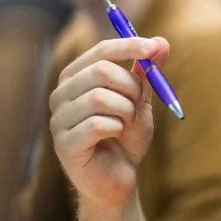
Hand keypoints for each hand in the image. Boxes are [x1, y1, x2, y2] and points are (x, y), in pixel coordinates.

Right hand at [49, 36, 169, 211]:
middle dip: (131, 87)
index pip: (100, 51)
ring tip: (127, 124)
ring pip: (101, 98)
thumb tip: (162, 41)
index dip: (128, 46)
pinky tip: (115, 137)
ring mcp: (58, 119)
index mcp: (76, 78)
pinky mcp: (64, 144)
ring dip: (126, 111)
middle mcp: (60, 94)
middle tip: (138, 105)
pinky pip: (98, 124)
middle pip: (101, 71)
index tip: (153, 47)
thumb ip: (148, 72)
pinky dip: (117, 129)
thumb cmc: (126, 137)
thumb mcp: (141, 100)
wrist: (118, 179)